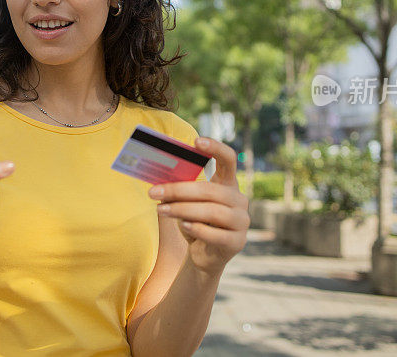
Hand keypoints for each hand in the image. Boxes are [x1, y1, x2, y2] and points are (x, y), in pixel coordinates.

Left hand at [148, 137, 248, 276]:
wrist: (204, 257)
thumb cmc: (194, 224)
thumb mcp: (186, 204)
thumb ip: (180, 190)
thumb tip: (159, 180)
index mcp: (228, 185)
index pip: (229, 159)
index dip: (215, 148)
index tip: (196, 141)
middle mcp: (239, 200)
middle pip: (210, 189)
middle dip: (179, 190)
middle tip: (154, 192)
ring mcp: (242, 222)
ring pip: (212, 211)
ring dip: (182, 209)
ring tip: (161, 210)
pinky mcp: (237, 242)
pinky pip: (216, 233)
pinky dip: (197, 228)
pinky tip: (184, 226)